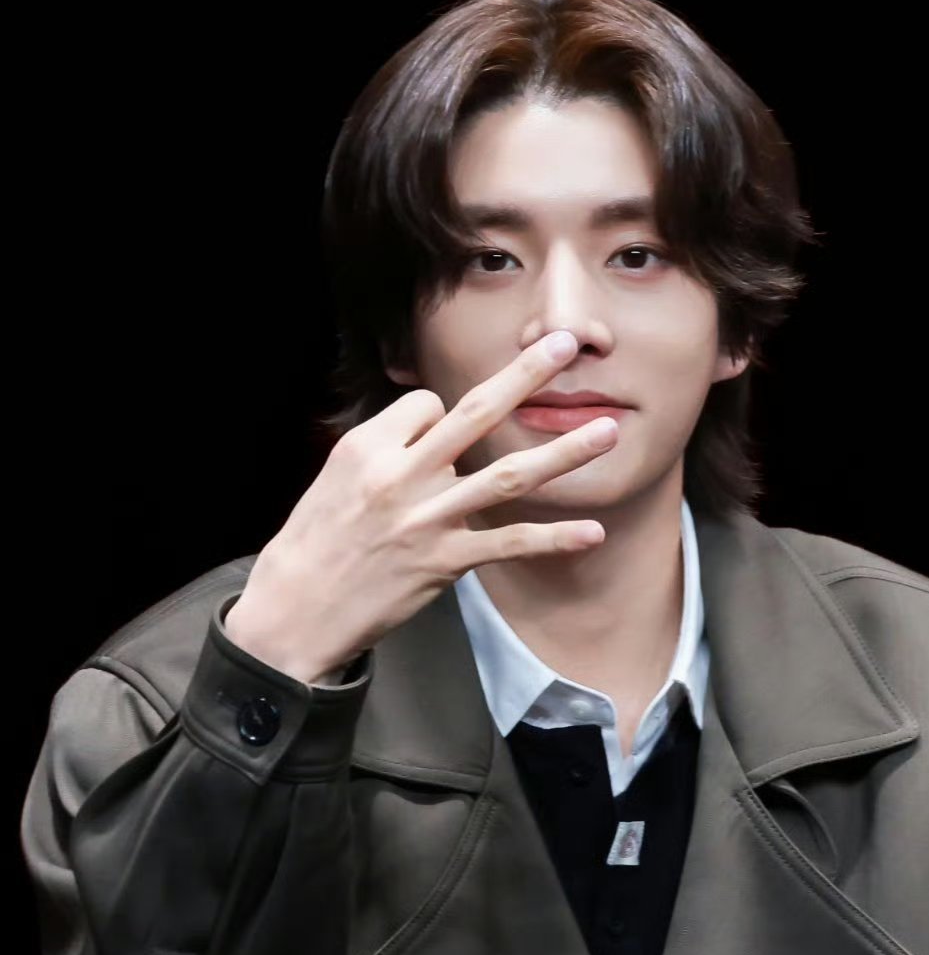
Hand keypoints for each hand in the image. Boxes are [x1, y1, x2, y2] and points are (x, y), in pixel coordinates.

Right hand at [224, 331, 616, 681]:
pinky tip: (591, 532)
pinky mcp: (443, 563)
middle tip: (564, 343)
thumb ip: (387, 446)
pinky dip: (553, 538)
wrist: (294, 611)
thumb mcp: (336, 476)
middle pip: (475, 413)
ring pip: (508, 476)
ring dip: (564, 452)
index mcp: (369, 445)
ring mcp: (427, 519)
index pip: (430, 405)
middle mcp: (401, 474)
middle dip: (526, 375)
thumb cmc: (315, 541)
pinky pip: (508, 544)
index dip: (443, 417)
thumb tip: (432, 421)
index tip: (439, 437)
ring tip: (608, 431)